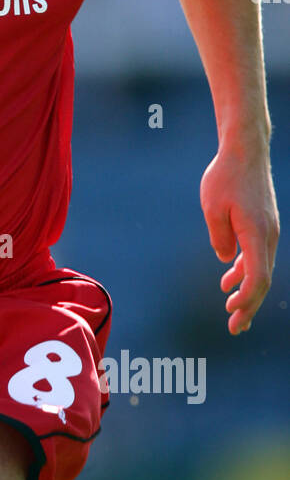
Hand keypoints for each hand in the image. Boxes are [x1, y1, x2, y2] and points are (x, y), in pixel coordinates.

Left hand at [200, 142, 278, 334]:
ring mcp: (267, 230)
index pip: (258, 278)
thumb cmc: (225, 176)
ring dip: (247, 292)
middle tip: (234, 329)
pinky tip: (228, 281)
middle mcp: (268, 235)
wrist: (245, 151)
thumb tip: (225, 261)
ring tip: (232, 311)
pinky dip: (245, 271)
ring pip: (261, 269)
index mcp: (256, 233)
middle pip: (262, 281)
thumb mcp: (212, 207)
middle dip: (248, 307)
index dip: (247, 300)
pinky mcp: (262, 225)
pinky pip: (257, 256)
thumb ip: (219, 237)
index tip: (231, 313)